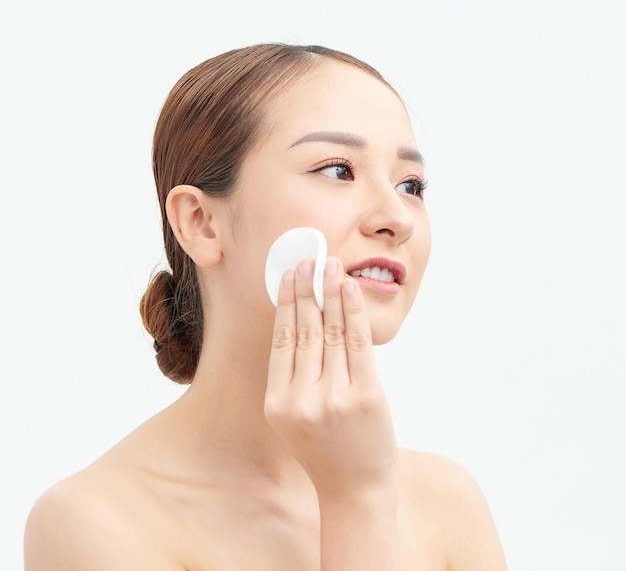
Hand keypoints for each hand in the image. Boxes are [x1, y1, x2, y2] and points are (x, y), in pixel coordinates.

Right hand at [264, 257, 398, 499]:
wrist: (356, 493)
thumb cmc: (326, 452)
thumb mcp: (295, 419)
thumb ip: (293, 378)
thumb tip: (301, 323)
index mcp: (277, 404)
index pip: (281, 341)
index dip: (286, 304)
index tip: (289, 276)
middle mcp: (301, 399)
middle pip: (304, 331)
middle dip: (307, 290)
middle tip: (308, 260)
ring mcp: (334, 399)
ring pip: (331, 332)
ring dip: (330, 294)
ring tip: (330, 267)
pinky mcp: (366, 397)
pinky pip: (357, 344)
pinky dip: (353, 312)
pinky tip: (349, 290)